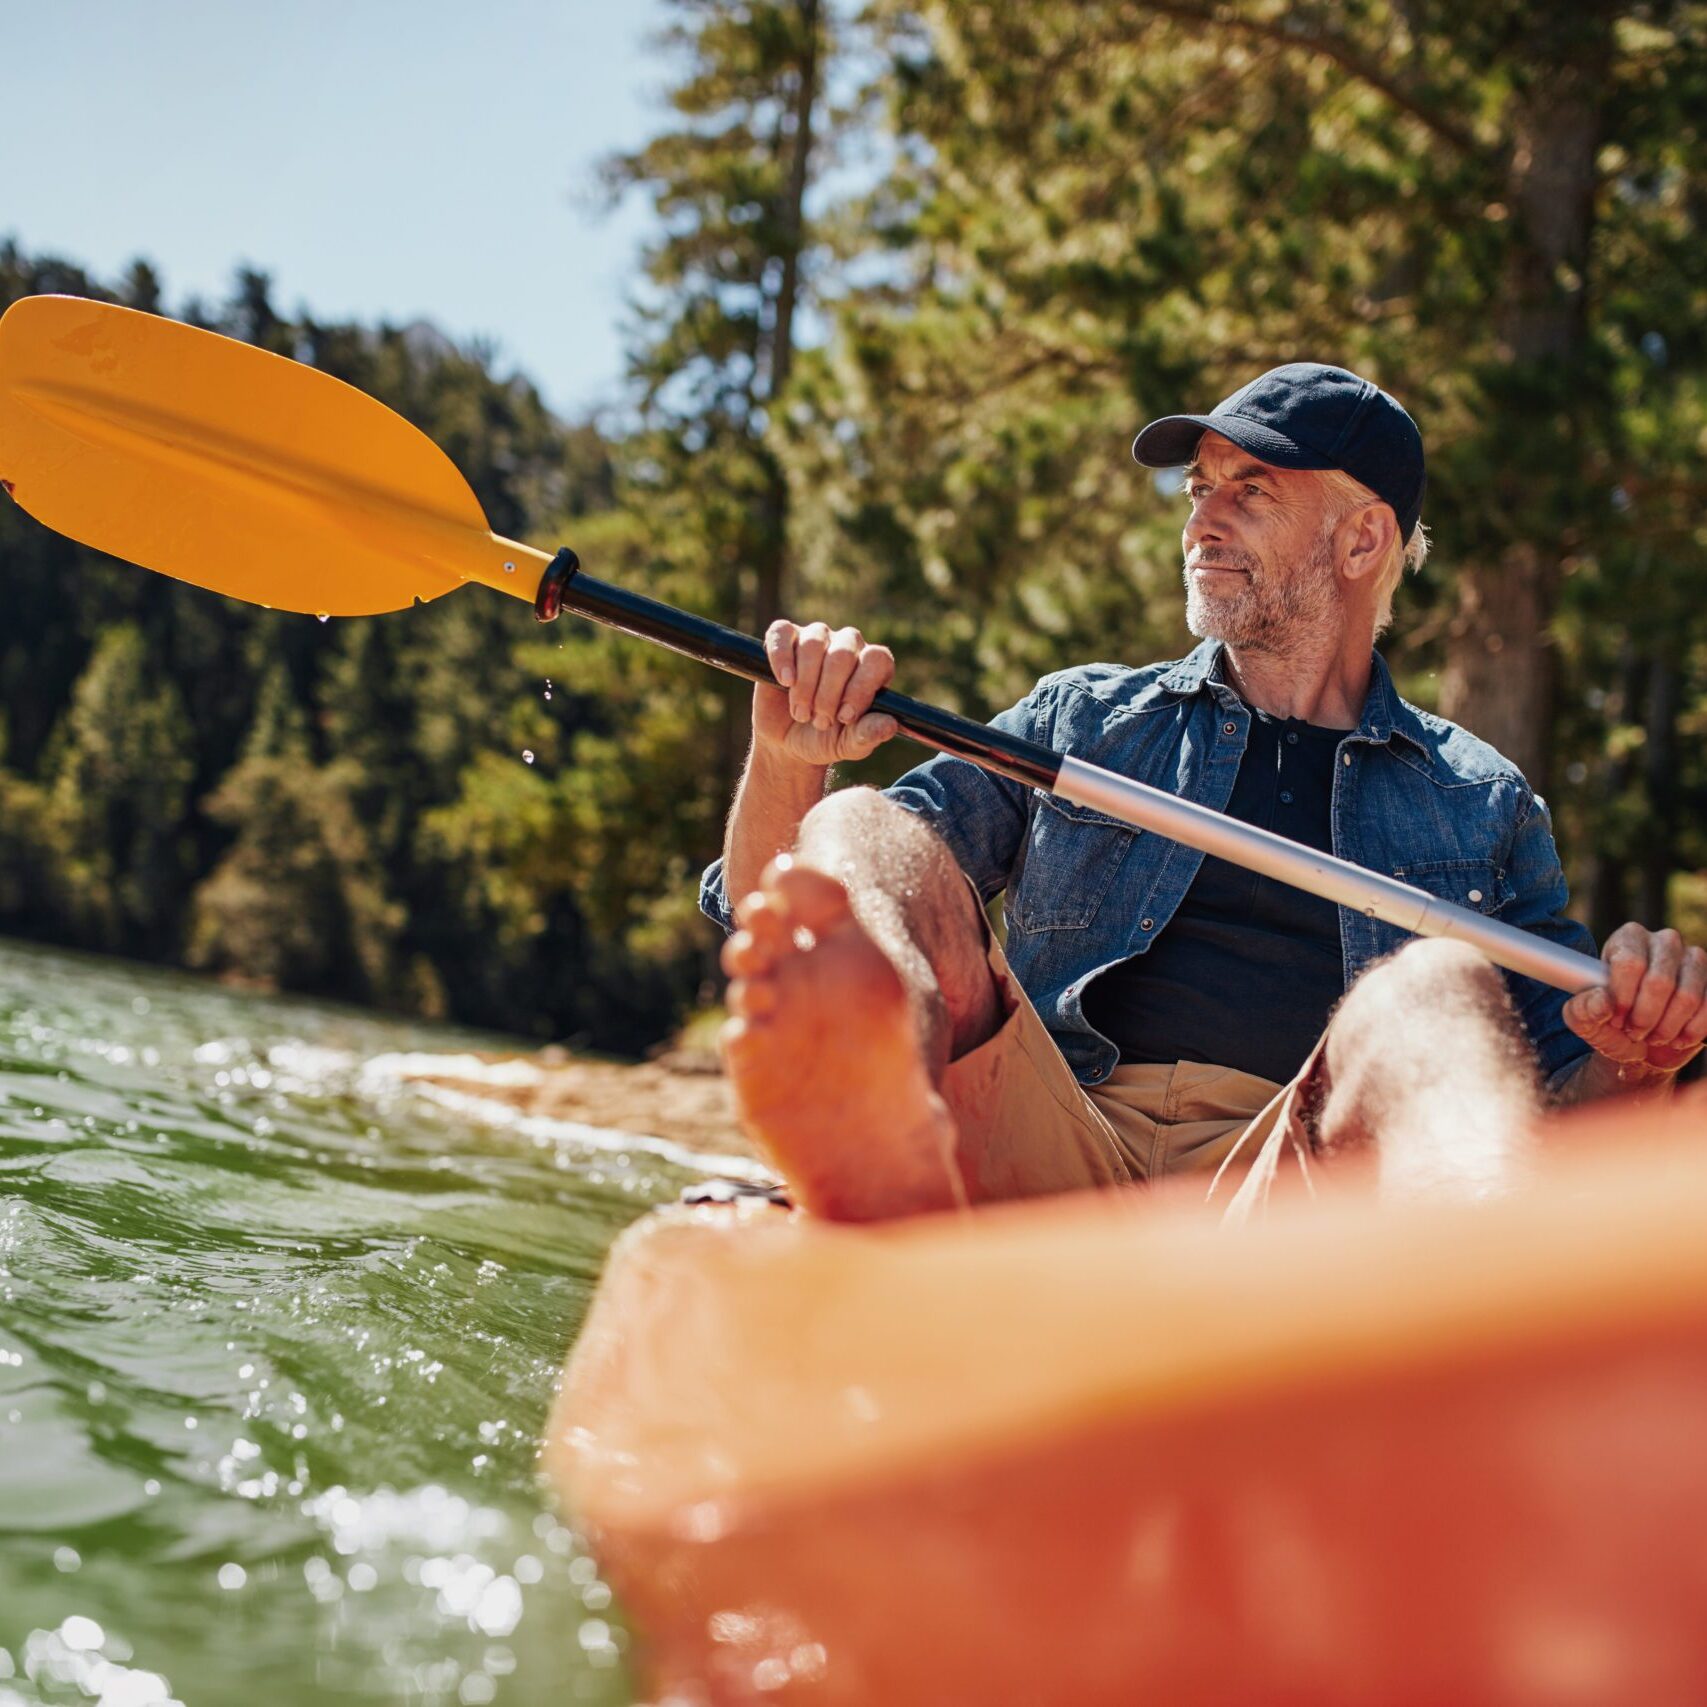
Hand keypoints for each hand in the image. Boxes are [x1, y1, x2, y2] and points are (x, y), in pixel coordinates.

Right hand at [754, 619, 898, 766]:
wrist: (787, 741)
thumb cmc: (825, 738)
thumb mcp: (847, 745)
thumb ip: (867, 735)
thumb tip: (889, 725)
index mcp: (872, 667)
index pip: (876, 661)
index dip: (861, 688)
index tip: (845, 717)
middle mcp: (848, 645)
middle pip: (843, 654)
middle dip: (828, 694)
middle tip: (820, 722)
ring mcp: (816, 637)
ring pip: (814, 644)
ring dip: (805, 684)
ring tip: (801, 713)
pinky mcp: (784, 638)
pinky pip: (782, 633)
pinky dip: (782, 657)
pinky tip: (785, 681)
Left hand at [1562, 923, 1706, 1074]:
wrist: (1643, 1042)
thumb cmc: (1610, 1023)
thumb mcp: (1585, 1019)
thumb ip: (1583, 1010)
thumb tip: (1602, 1000)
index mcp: (1628, 938)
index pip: (1630, 963)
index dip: (1623, 998)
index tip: (1615, 1019)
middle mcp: (1664, 941)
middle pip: (1659, 981)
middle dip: (1644, 1017)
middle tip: (1634, 1032)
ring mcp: (1694, 959)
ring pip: (1687, 997)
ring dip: (1667, 1027)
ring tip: (1653, 1036)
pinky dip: (1691, 1031)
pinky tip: (1675, 1038)